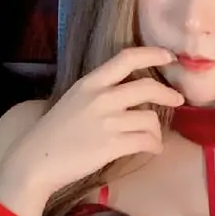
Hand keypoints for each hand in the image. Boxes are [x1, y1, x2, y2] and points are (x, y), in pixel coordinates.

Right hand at [0, 48, 183, 215]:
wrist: (36, 161)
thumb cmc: (53, 134)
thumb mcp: (73, 101)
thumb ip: (98, 93)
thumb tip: (128, 94)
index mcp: (90, 83)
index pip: (126, 58)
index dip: (153, 54)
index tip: (169, 57)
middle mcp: (101, 97)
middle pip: (147, 87)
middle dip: (168, 94)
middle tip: (177, 100)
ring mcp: (107, 122)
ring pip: (150, 119)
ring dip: (157, 130)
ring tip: (152, 138)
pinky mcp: (112, 145)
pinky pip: (146, 141)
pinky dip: (155, 146)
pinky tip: (152, 149)